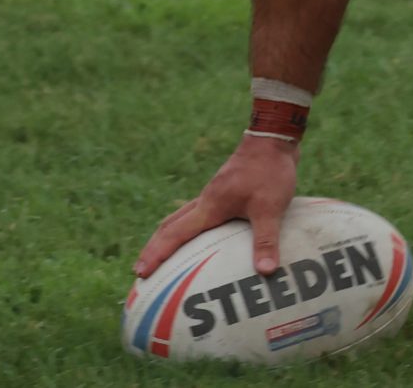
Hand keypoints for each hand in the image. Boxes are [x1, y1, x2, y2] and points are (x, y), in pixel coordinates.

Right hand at [134, 134, 298, 279]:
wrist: (273, 138)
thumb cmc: (269, 171)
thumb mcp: (270, 208)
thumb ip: (266, 240)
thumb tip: (266, 271)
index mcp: (209, 207)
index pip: (174, 235)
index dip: (156, 255)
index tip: (140, 273)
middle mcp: (206, 201)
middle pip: (170, 226)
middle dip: (154, 249)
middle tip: (142, 272)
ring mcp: (214, 195)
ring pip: (182, 219)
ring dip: (170, 238)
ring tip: (165, 259)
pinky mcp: (224, 191)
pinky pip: (199, 214)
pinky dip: (191, 229)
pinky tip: (203, 238)